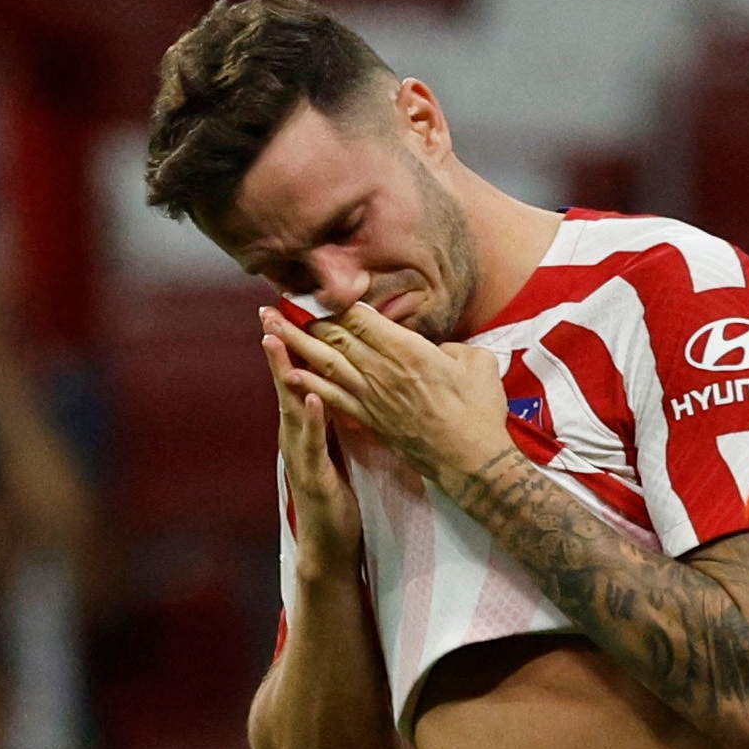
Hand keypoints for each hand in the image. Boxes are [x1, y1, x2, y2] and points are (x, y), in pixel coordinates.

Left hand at [259, 304, 513, 490]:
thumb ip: (453, 348)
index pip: (362, 319)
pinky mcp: (369, 419)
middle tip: (274, 303)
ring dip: (295, 345)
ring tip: (269, 328)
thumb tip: (438, 349)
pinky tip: (286, 373)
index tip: (316, 289)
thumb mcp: (478, 363)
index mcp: (408, 350)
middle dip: (303, 319)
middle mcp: (382, 370)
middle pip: (335, 338)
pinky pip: (331, 398)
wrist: (470, 459)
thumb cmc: (479, 409)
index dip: (336, 302)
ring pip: (325, 364)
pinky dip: (307, 385)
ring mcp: (371, 396)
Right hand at [263, 332, 362, 582]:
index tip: (286, 309)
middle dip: (277, 348)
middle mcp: (295, 436)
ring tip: (277, 341)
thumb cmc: (336, 491)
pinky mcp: (314, 478)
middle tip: (266, 312)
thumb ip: (333, 416)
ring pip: (291, 408)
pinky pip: (313, 444)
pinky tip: (314, 397)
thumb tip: (340, 383)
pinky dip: (312, 420)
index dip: (292, 344)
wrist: (331, 542)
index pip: (297, 376)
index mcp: (304, 426)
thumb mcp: (334, 445)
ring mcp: (300, 456)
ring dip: (284, 374)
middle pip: (286, 383)